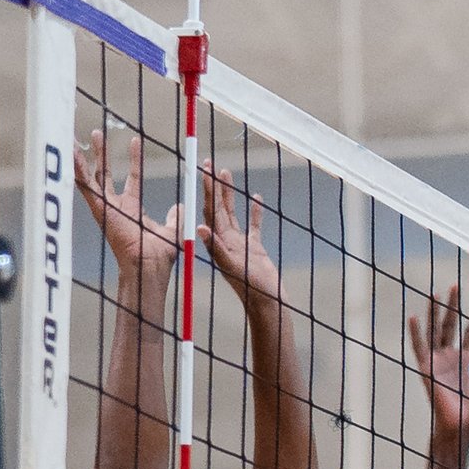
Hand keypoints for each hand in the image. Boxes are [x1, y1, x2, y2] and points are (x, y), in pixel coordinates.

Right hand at [74, 134, 179, 297]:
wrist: (149, 264)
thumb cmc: (160, 254)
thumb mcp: (172, 229)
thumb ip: (175, 217)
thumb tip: (181, 206)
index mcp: (132, 209)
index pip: (132, 179)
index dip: (134, 160)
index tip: (135, 142)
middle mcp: (116, 207)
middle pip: (105, 173)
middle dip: (101, 154)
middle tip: (97, 133)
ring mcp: (105, 207)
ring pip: (91, 177)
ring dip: (86, 157)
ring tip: (82, 137)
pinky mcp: (99, 209)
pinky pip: (84, 186)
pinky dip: (76, 169)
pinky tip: (70, 153)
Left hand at [197, 166, 279, 307]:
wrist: (268, 305)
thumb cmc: (250, 289)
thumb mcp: (232, 268)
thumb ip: (217, 249)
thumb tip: (200, 227)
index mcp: (218, 243)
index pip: (209, 211)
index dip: (206, 190)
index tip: (203, 171)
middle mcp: (226, 241)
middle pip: (217, 208)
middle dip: (214, 186)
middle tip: (209, 164)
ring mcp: (240, 244)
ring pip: (232, 212)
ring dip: (230, 194)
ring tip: (227, 173)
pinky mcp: (255, 249)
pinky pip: (253, 226)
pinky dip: (254, 212)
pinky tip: (256, 198)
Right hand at [408, 282, 468, 448]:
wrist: (460, 427)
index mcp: (465, 360)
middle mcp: (449, 356)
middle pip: (450, 325)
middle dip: (453, 306)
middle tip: (454, 285)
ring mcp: (436, 361)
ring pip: (434, 330)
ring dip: (434, 312)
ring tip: (435, 293)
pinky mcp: (426, 368)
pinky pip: (419, 347)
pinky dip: (416, 333)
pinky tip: (414, 316)